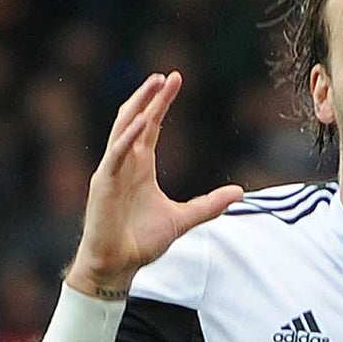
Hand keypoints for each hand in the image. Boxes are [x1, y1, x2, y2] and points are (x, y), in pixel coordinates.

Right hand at [68, 72, 242, 296]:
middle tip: (168, 76)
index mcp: (140, 166)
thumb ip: (210, 205)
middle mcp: (124, 162)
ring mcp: (112, 170)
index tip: (174, 80)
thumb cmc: (141, 242)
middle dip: (151, 96)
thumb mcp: (183, 219)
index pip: (151, 125)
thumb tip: (239, 193)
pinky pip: (115, 154)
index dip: (160, 103)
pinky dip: (128, 136)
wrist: (118, 265)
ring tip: (154, 84)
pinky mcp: (103, 184)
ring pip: (123, 128)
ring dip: (139, 105)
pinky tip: (143, 120)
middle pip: (137, 119)